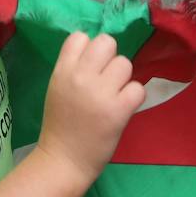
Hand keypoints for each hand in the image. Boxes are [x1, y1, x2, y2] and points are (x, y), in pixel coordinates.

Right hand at [35, 32, 144, 188]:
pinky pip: (138, 88)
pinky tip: (124, 107)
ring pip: (125, 63)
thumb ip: (73, 68)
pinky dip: (134, 97)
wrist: (63, 160)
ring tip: (114, 95)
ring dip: (123, 79)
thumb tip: (99, 54)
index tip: (90, 67)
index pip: (80, 37)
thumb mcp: (57, 88)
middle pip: (107, 42)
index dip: (89, 49)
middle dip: (110, 58)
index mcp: (62, 71)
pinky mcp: (119, 110)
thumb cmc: (61, 125)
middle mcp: (81, 77)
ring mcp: (101, 93)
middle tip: (107, 79)